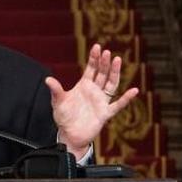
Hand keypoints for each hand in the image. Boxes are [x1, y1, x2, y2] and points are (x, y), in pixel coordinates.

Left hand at [45, 43, 139, 157]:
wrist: (70, 135)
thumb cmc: (64, 117)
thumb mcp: (58, 102)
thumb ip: (56, 91)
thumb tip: (47, 80)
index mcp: (84, 85)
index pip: (91, 69)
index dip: (94, 58)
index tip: (97, 47)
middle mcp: (94, 91)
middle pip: (102, 74)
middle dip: (104, 63)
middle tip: (107, 52)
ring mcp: (101, 101)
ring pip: (111, 84)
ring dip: (115, 73)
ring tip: (117, 60)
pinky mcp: (105, 113)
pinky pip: (118, 105)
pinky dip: (126, 98)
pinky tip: (134, 90)